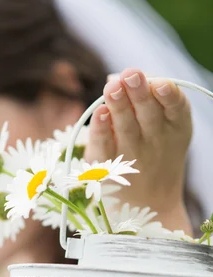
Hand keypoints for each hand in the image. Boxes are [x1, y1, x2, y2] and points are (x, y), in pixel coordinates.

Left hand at [85, 68, 191, 231]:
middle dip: (138, 93)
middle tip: (130, 73)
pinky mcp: (108, 164)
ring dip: (118, 106)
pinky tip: (99, 113)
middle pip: (147, 113)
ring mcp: (131, 153)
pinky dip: (101, 130)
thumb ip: (146, 98)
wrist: (151, 203)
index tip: (159, 83)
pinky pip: (104, 145)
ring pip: (125, 127)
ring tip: (112, 86)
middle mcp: (155, 140)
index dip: (168, 94)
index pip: (174, 106)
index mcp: (176, 127)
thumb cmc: (157, 152)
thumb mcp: (166, 126)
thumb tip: (114, 77)